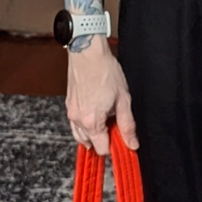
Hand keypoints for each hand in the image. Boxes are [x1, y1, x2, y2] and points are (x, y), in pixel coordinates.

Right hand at [65, 37, 137, 154]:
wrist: (87, 52)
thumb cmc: (105, 71)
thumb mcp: (123, 99)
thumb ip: (127, 125)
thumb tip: (132, 143)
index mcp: (92, 122)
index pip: (102, 149)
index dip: (114, 146)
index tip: (122, 139)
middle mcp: (78, 120)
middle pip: (90, 144)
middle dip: (103, 140)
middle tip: (115, 126)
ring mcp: (71, 113)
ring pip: (80, 136)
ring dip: (93, 134)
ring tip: (105, 120)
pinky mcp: (69, 105)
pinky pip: (75, 124)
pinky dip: (85, 125)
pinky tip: (95, 113)